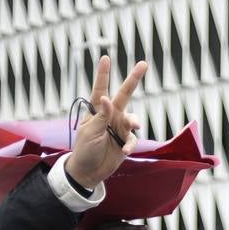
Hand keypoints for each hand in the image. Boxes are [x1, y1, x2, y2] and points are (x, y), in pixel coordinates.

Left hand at [64, 57, 147, 188]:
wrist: (89, 171)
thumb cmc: (85, 149)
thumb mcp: (90, 132)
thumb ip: (101, 116)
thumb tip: (107, 98)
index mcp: (97, 110)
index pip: (100, 89)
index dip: (103, 74)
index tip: (105, 58)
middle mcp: (110, 116)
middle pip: (124, 95)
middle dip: (133, 79)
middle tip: (143, 64)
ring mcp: (119, 128)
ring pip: (132, 118)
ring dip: (134, 120)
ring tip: (134, 125)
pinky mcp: (125, 142)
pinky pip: (132, 140)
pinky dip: (130, 145)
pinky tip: (124, 151)